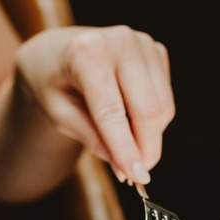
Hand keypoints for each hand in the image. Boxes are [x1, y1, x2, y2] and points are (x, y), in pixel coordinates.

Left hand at [15, 25, 175, 184]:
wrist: (57, 52)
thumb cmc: (53, 83)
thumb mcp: (59, 114)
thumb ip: (92, 138)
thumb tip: (124, 166)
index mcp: (88, 52)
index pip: (112, 112)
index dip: (126, 148)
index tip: (137, 177)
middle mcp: (120, 42)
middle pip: (147, 110)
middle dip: (146, 149)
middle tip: (137, 176)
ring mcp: (143, 44)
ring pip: (162, 108)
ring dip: (150, 137)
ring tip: (125, 147)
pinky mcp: (157, 52)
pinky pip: (165, 99)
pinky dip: (153, 121)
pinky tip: (130, 120)